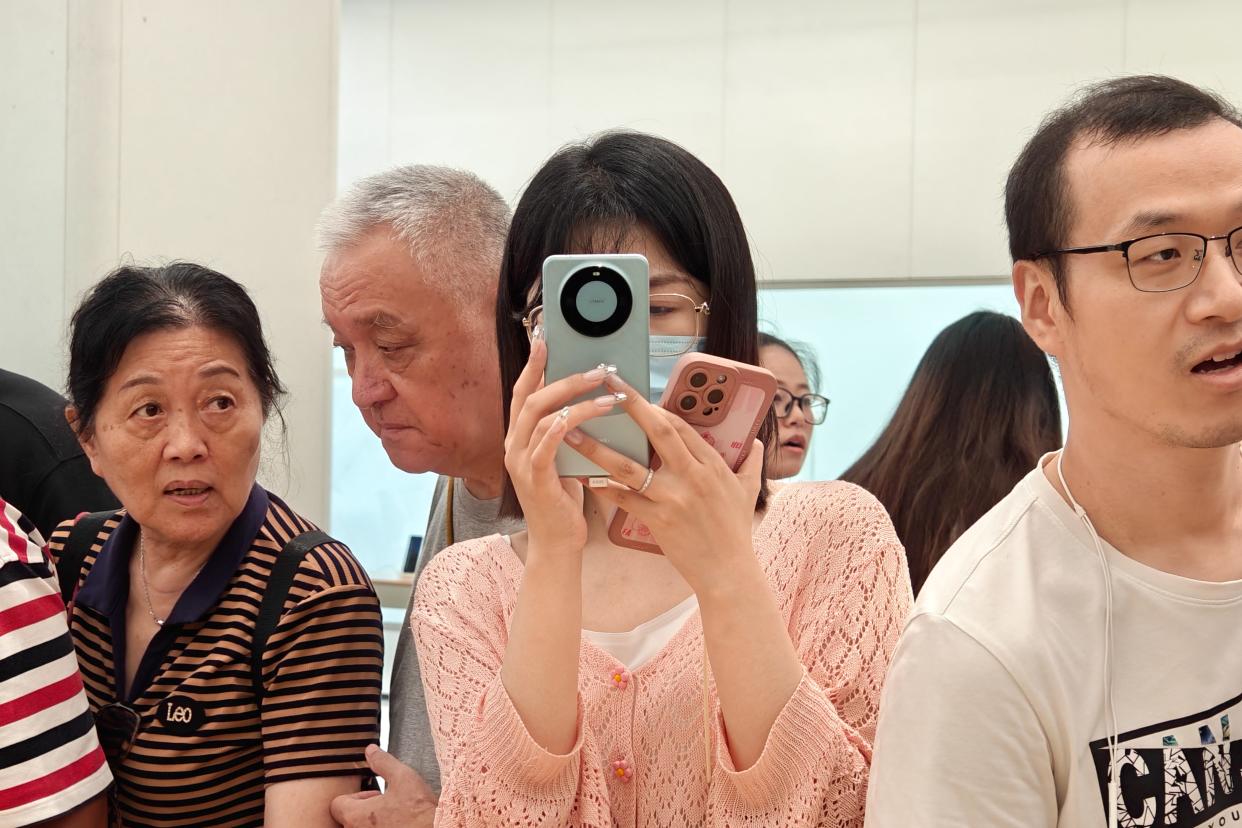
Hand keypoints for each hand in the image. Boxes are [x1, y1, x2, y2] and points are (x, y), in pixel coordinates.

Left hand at [329, 745, 436, 827]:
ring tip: (392, 815)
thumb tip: (371, 750)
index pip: (337, 804)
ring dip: (371, 821)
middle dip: (363, 809)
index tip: (372, 793)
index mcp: (356, 815)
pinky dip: (381, 827)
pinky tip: (398, 824)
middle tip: (384, 803)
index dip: (355, 795)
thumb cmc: (419, 810)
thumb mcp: (402, 777)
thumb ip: (382, 762)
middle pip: (348, 818)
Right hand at [504, 338, 623, 560]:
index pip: (522, 392)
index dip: (533, 365)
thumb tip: (589, 398)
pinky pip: (545, 444)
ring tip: (607, 391)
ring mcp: (520, 461)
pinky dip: (563, 426)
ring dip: (574, 398)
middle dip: (563, 376)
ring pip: (540, 415)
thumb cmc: (564, 499)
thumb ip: (567, 431)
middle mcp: (514, 445)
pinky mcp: (534, 478)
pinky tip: (582, 416)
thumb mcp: (565, 457)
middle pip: (530, 397)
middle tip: (595, 367)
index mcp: (519, 437)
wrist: (557, 542)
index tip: (544, 338)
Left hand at [570, 373, 762, 593]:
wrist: (728, 572)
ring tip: (572, 431)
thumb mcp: (749, 492)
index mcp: (712, 465)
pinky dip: (602, 487)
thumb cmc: (736, 531)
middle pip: (658, 432)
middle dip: (631, 405)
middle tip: (606, 383)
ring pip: (629, 466)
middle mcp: (692, 476)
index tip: (633, 392)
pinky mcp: (657, 520)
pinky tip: (582, 476)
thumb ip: (752, 463)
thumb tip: (757, 442)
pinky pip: (623, 498)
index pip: (681, 426)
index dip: (655, 407)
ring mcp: (673, 498)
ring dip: (598, 447)